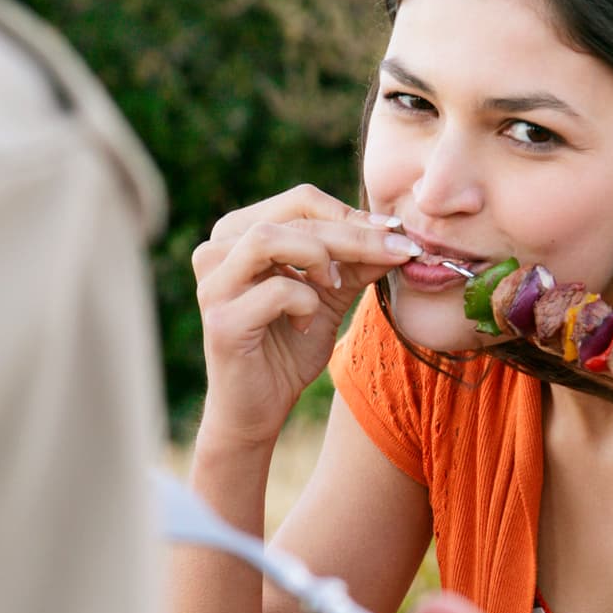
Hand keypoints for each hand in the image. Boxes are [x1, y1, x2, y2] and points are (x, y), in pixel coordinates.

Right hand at [191, 184, 419, 447]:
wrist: (259, 410)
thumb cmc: (289, 348)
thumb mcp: (330, 296)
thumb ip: (356, 262)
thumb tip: (399, 233)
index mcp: (239, 234)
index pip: (301, 202)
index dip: (352, 213)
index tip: (397, 232)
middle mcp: (217, 251)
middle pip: (291, 216)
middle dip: (353, 233)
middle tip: (397, 250)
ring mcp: (214, 285)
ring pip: (268, 239)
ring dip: (320, 256)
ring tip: (336, 286)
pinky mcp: (222, 321)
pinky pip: (275, 291)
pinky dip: (305, 303)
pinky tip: (306, 325)